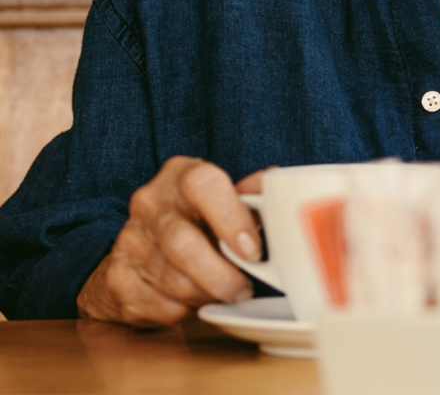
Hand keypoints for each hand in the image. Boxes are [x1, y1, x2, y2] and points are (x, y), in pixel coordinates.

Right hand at [77, 157, 262, 327]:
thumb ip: (250, 194)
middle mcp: (150, 202)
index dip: (230, 217)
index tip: (252, 250)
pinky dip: (184, 310)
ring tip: (223, 292)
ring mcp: (129, 240)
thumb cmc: (197, 218)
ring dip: (207, 295)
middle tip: (243, 288)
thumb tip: (275, 182)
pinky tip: (193, 299)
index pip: (202, 184)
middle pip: (183, 245)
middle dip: (221, 276)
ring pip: (173, 281)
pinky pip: (159, 306)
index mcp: (180, 174)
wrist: (141, 246)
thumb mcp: (224, 198)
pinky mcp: (118, 278)